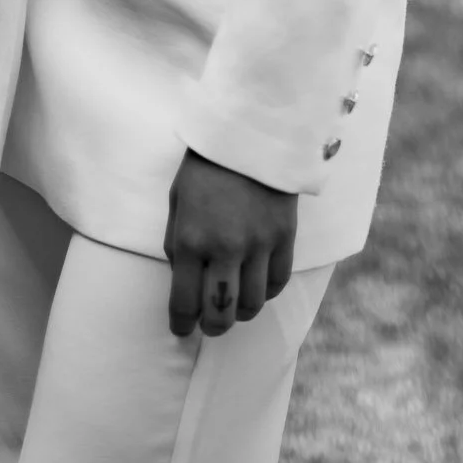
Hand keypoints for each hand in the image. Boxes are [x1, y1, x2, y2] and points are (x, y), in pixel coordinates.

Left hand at [164, 149, 298, 340]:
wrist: (251, 131)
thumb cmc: (206, 166)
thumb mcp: (177, 201)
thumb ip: (177, 244)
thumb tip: (183, 282)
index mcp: (190, 240)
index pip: (184, 303)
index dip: (181, 325)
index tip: (182, 330)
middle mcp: (224, 249)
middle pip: (221, 314)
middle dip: (212, 327)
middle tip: (210, 325)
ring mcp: (258, 245)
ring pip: (254, 305)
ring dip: (241, 313)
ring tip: (235, 307)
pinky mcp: (285, 237)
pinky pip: (278, 283)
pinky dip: (267, 293)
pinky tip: (258, 286)